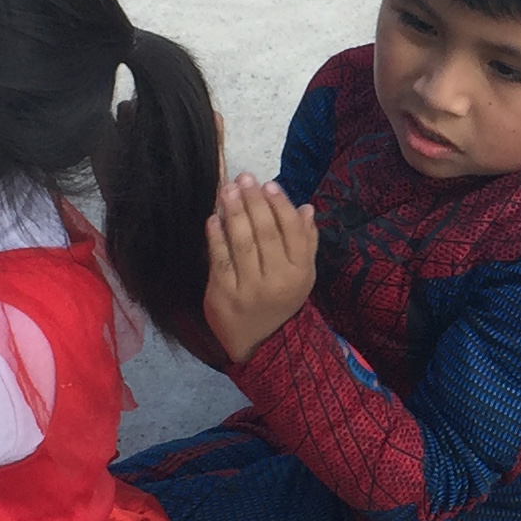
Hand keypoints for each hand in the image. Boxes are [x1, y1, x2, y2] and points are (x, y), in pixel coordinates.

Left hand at [203, 174, 317, 366]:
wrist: (259, 342)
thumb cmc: (281, 299)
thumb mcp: (303, 274)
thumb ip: (306, 242)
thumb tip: (307, 207)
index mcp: (301, 273)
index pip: (292, 232)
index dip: (280, 205)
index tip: (269, 184)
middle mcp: (278, 280)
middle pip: (266, 233)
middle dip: (254, 202)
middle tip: (244, 178)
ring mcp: (250, 289)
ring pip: (243, 243)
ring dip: (234, 212)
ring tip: (228, 190)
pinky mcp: (224, 295)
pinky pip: (220, 259)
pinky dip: (216, 236)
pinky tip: (214, 218)